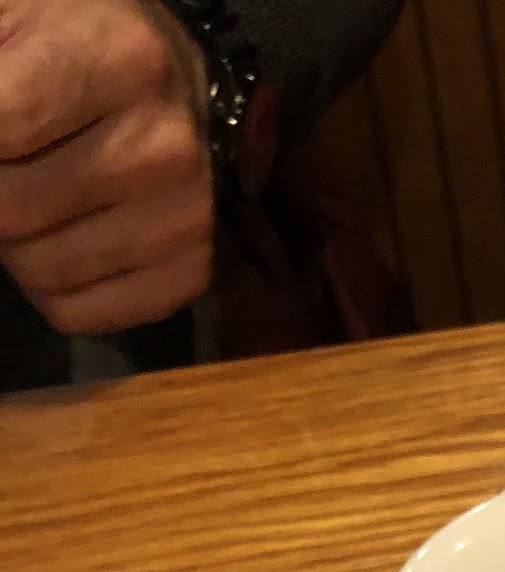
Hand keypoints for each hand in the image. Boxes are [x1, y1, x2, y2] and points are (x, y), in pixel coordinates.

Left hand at [0, 0, 211, 334]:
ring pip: (41, 271)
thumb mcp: (17, 15)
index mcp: (123, 59)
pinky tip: (59, 240)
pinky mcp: (190, 272)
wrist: (175, 82)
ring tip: (25, 200)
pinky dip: (48, 289)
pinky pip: (78, 314)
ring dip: (11, 246)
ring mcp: (187, 218)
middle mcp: (167, 147)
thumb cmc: (78, 39)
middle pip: (11, 212)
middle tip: (3, 169)